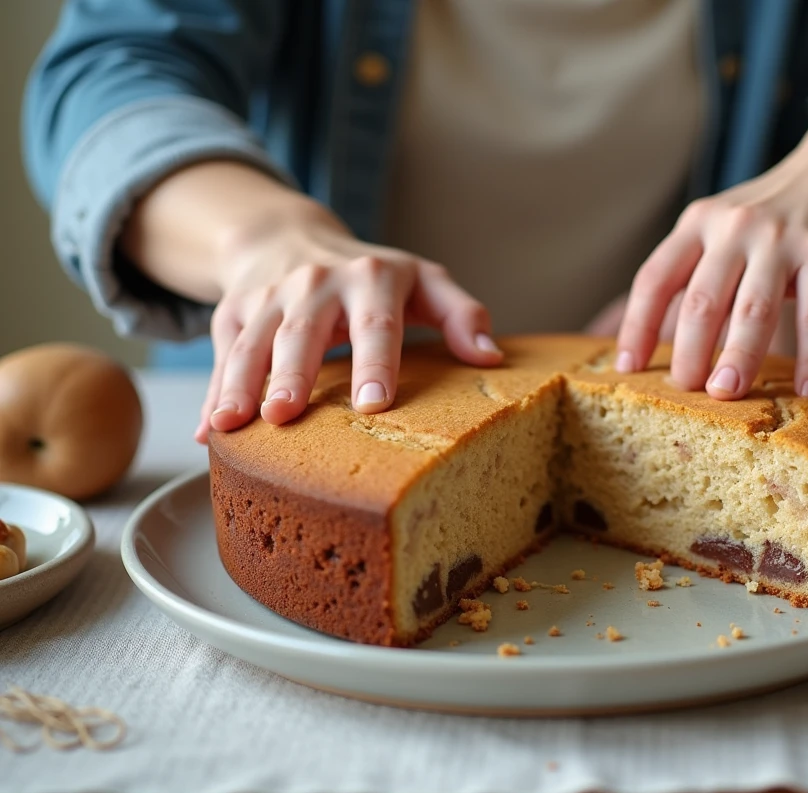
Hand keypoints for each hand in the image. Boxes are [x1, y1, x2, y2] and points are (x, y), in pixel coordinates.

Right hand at [119, 161, 500, 443]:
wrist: (288, 236)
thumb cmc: (375, 276)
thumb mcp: (424, 280)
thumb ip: (461, 314)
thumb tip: (490, 357)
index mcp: (372, 278)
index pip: (376, 324)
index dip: (374, 362)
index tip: (374, 404)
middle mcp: (315, 284)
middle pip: (301, 332)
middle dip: (292, 373)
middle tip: (285, 417)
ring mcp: (269, 298)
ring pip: (252, 344)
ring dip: (239, 384)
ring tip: (232, 426)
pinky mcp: (232, 312)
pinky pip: (221, 356)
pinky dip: (213, 394)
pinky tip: (209, 433)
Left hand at [615, 89, 807, 398]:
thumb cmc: (779, 213)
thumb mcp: (727, 227)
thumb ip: (702, 271)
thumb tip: (673, 344)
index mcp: (698, 223)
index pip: (654, 279)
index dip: (636, 325)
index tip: (627, 368)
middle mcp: (733, 227)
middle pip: (701, 301)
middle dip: (690, 353)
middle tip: (686, 392)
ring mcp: (780, 238)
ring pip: (753, 311)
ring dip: (739, 358)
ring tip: (727, 395)